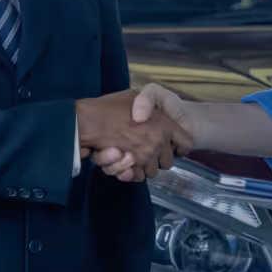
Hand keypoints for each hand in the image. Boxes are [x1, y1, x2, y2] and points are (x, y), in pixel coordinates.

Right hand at [76, 89, 192, 181]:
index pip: (186, 144)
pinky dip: (131, 173)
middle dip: (159, 158)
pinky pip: (138, 177)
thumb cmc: (110, 106)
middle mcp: (158, 143)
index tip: (172, 145)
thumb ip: (150, 102)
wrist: (85, 121)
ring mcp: (145, 157)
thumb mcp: (136, 94)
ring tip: (132, 154)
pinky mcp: (131, 168)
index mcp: (164, 125)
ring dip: (144, 166)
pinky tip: (124, 162)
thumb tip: (153, 117)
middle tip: (147, 148)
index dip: (179, 146)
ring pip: (152, 171)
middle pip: (168, 162)